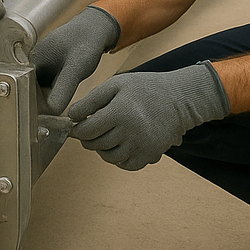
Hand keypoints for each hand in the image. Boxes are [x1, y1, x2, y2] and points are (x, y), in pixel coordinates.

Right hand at [30, 6, 120, 113]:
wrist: (96, 27)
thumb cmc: (86, 43)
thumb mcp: (76, 69)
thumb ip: (63, 90)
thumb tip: (51, 110)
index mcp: (33, 60)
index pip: (26, 90)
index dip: (38, 104)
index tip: (52, 112)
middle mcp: (33, 61)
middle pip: (32, 90)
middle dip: (45, 100)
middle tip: (62, 103)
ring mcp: (40, 62)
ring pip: (40, 88)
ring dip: (51, 95)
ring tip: (65, 94)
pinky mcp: (49, 64)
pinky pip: (47, 82)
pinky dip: (56, 89)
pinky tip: (67, 88)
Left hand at [68, 63, 229, 170]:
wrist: (178, 98)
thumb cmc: (144, 88)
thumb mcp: (116, 84)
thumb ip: (92, 100)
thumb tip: (71, 116)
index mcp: (120, 112)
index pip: (87, 130)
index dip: (77, 129)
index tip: (75, 125)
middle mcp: (131, 132)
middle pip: (96, 145)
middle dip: (87, 138)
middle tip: (89, 128)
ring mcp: (141, 146)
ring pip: (109, 157)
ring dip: (101, 148)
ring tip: (105, 134)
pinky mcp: (150, 155)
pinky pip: (126, 165)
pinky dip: (118, 158)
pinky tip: (119, 144)